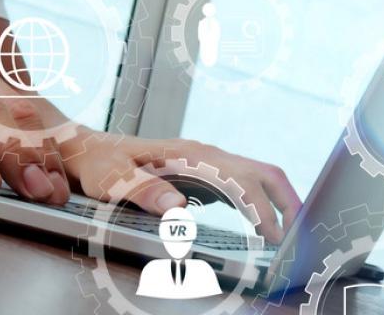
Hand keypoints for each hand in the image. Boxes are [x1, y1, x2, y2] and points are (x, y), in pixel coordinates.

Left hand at [60, 127, 302, 243]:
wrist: (85, 148)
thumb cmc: (97, 163)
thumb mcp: (110, 178)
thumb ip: (143, 191)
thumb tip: (178, 208)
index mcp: (189, 156)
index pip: (241, 180)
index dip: (261, 209)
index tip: (272, 236)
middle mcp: (204, 154)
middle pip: (263, 172)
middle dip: (287, 202)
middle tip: (299, 235)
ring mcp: (206, 161)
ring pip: (258, 176)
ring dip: (279, 202)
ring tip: (290, 234)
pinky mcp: (203, 172)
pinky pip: (244, 184)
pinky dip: (262, 203)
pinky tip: (264, 225)